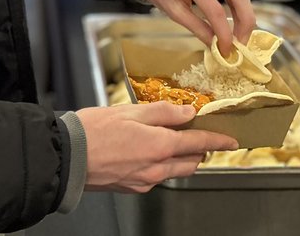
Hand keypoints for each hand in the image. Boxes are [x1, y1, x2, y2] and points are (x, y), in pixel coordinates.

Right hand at [79, 102, 239, 191]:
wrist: (68, 157)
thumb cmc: (94, 132)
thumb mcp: (131, 111)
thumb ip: (163, 112)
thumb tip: (187, 112)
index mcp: (159, 146)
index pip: (199, 143)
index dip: (218, 140)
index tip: (230, 139)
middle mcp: (157, 168)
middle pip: (191, 161)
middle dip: (200, 148)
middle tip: (198, 133)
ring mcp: (146, 180)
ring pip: (176, 170)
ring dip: (182, 157)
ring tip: (173, 140)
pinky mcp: (134, 187)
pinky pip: (158, 177)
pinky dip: (163, 164)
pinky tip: (149, 151)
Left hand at [131, 0, 254, 55]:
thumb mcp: (172, 11)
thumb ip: (196, 27)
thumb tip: (216, 46)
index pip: (215, 9)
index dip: (224, 32)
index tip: (226, 50)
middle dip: (245, 20)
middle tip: (242, 43)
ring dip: (245, 14)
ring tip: (240, 36)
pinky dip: (238, 6)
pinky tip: (236, 22)